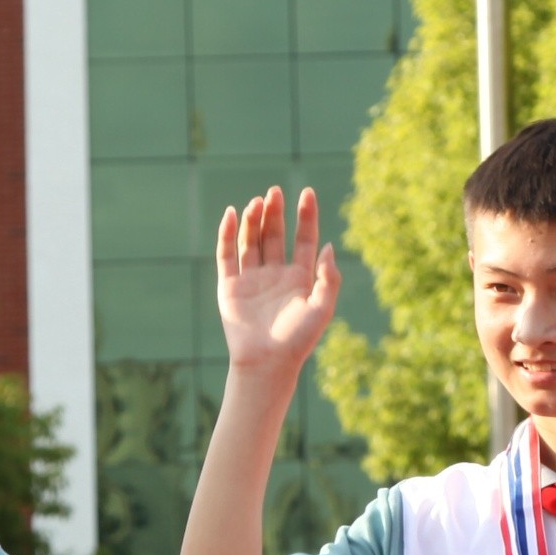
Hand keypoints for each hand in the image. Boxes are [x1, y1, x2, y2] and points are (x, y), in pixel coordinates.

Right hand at [215, 185, 339, 378]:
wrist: (267, 363)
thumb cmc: (298, 340)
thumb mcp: (322, 308)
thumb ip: (329, 278)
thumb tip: (329, 246)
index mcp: (299, 278)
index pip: (303, 239)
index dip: (306, 216)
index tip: (307, 193)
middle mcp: (275, 274)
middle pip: (275, 235)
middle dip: (276, 213)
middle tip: (276, 191)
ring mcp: (251, 279)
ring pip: (251, 240)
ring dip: (254, 220)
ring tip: (258, 201)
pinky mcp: (230, 286)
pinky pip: (227, 255)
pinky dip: (228, 234)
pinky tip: (233, 214)